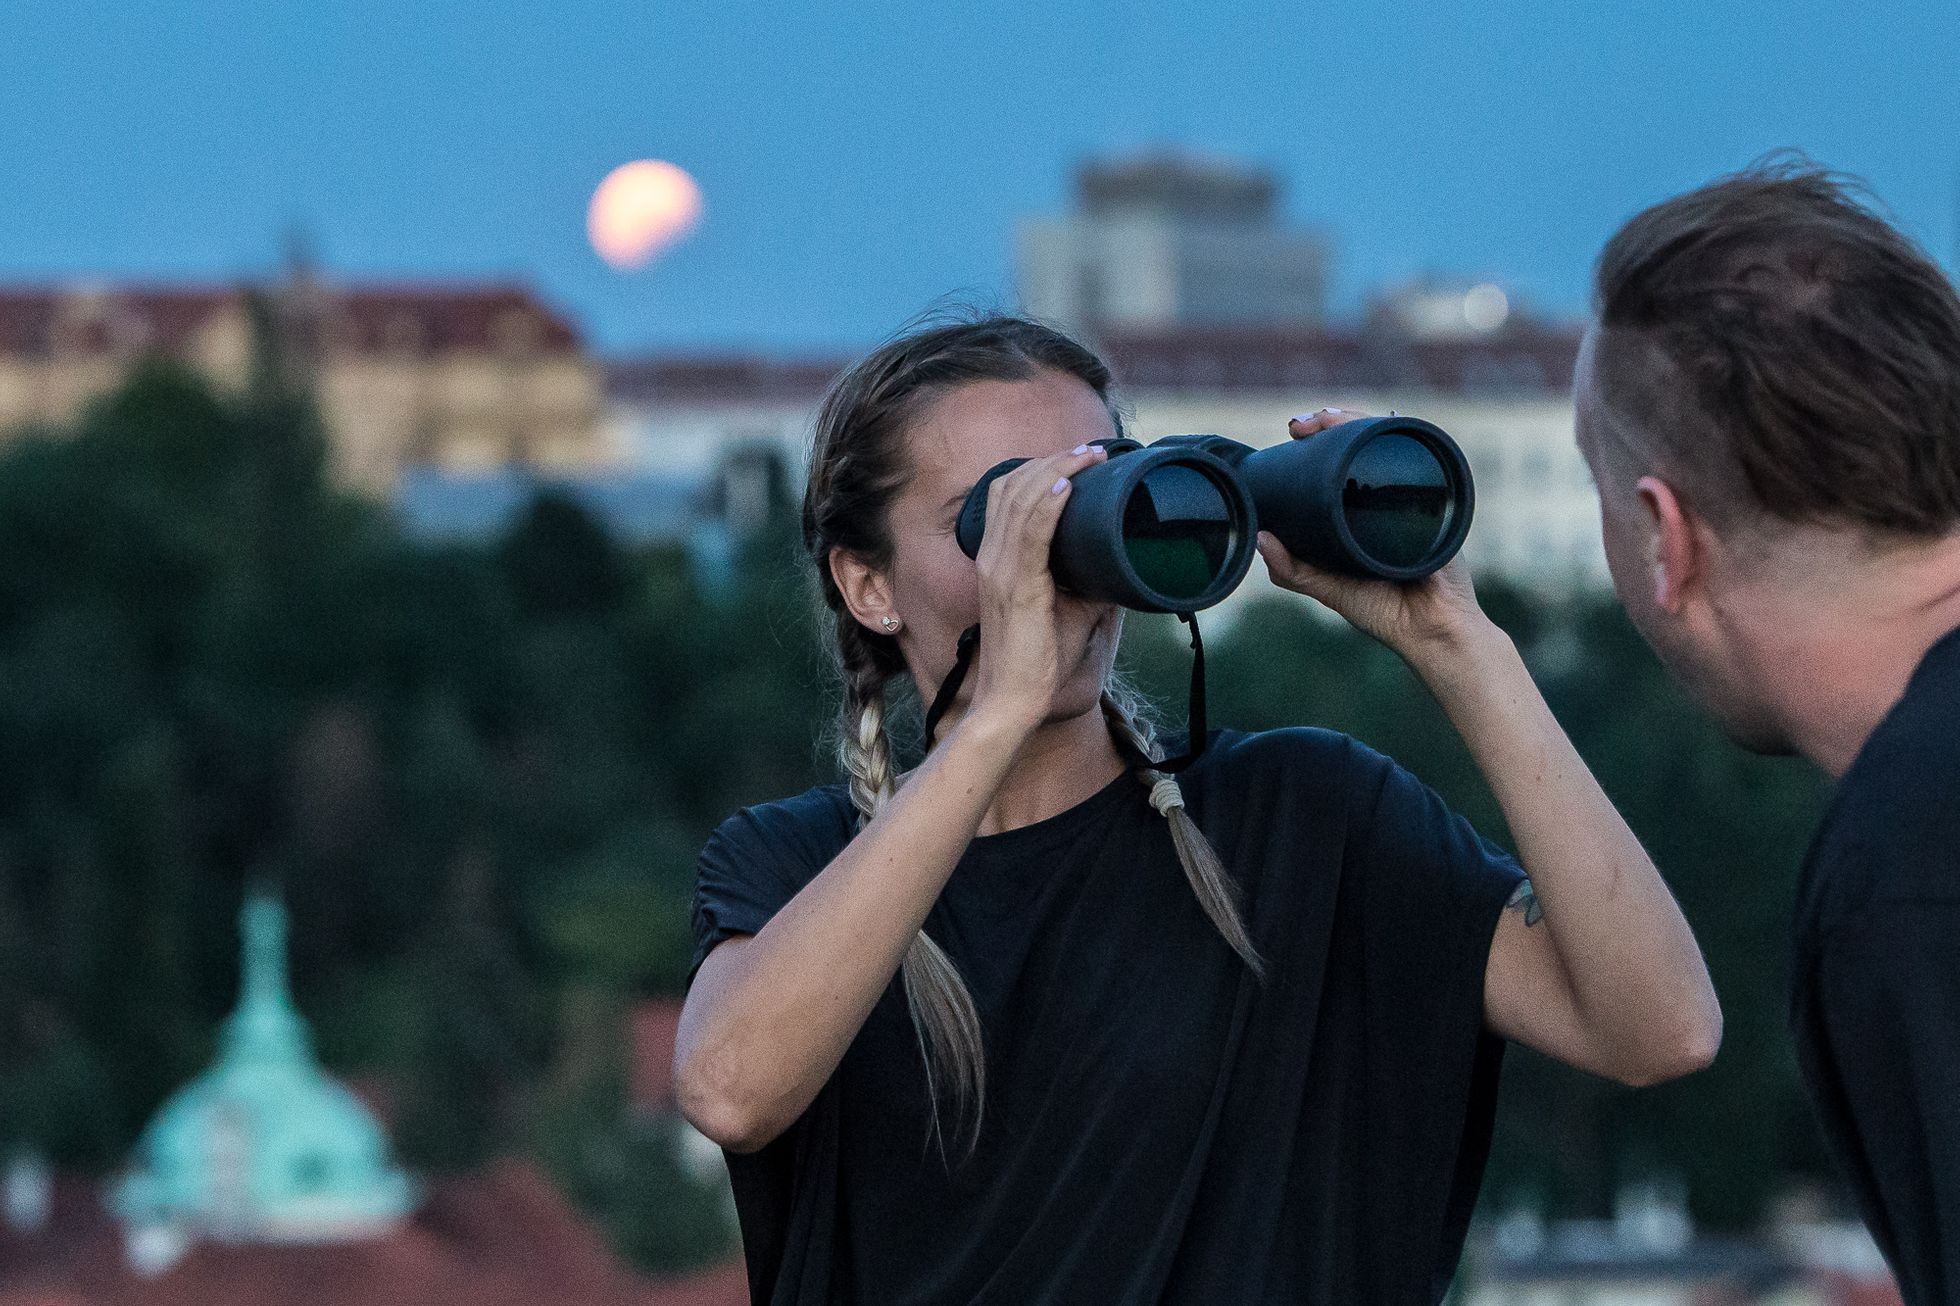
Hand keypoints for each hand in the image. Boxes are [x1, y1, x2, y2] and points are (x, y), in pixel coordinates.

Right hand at [960, 443, 1110, 737]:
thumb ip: (1084, 582)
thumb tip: (1121, 564)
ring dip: (1057, 472)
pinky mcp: (1016, 589)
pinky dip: (1048, 506)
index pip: (1006, 495)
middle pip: (1013, 487)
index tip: (1076, 459)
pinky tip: (1067, 488)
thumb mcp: (1065, 609)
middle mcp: (991, 557)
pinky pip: (1030, 535)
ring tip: (1087, 457)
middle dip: (1053, 461)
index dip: (1038, 469)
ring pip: (1022, 501)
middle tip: (1090, 451)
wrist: (1012, 700)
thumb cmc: (1036, 660)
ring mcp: (1000, 571)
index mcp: (996, 559)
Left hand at [1255, 408, 1490, 666]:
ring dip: (1357, 421)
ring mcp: (1409, 495)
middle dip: (1331, 422)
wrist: (1434, 628)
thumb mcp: (1329, 588)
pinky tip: (1382, 419)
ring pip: (1384, 444)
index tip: (1293, 432)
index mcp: (1355, 514)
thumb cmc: (1384, 612)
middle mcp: (1382, 499)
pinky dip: (1400, 433)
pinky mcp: (1435, 498)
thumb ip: (1294, 571)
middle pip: (1358, 445)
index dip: (1314, 443)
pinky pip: (1418, 457)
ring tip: (1327, 418)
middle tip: (1301, 424)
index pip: (1334, 464)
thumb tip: (1260, 538)